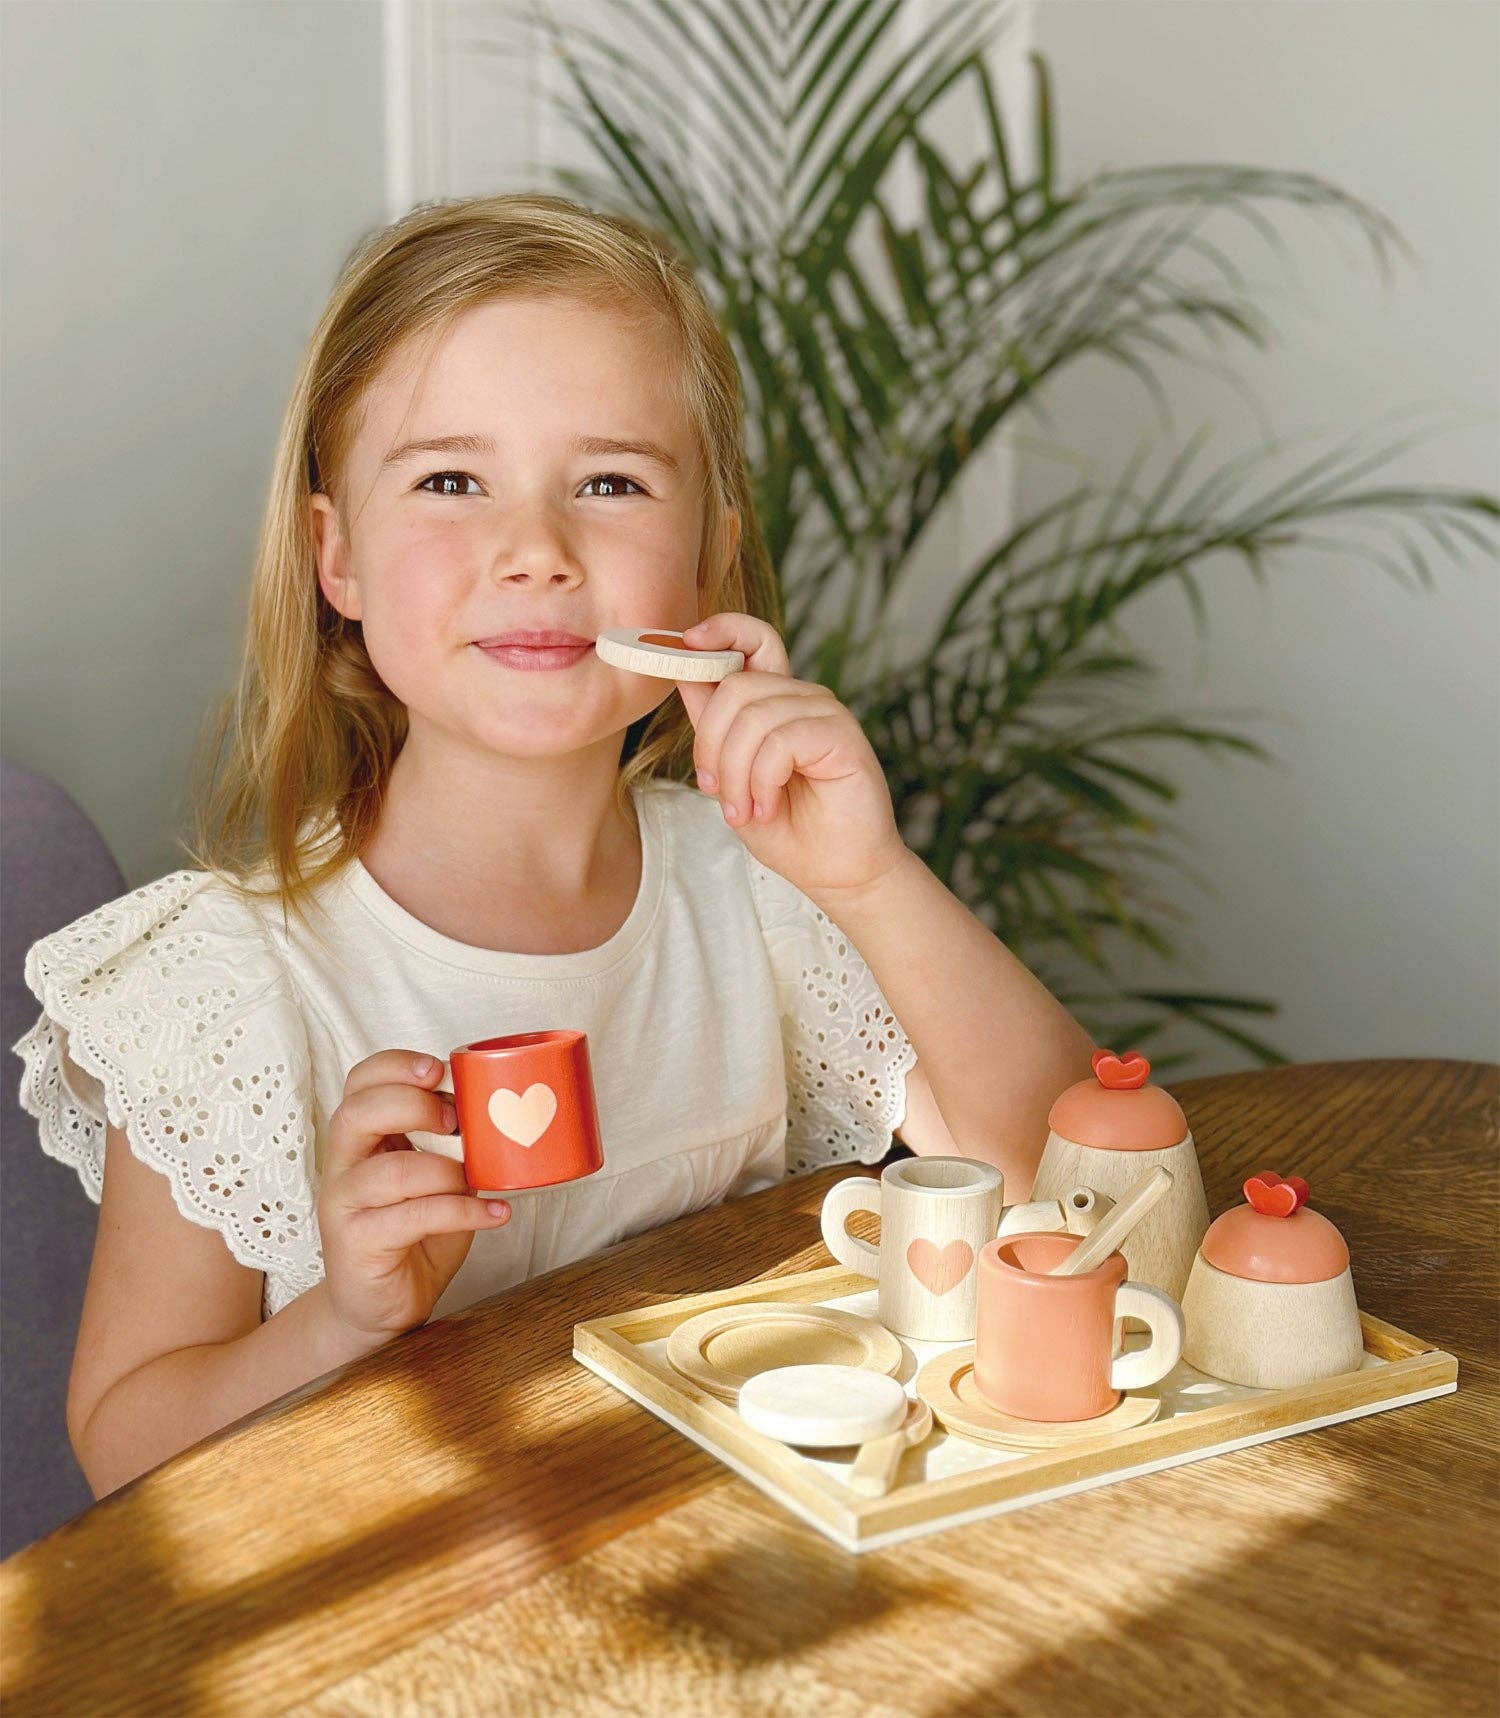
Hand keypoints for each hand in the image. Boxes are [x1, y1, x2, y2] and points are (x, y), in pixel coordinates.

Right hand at [317, 1050, 510, 1347]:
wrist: (382, 1305)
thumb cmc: (413, 1231)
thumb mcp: (434, 1177)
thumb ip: (451, 1144)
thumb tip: (502, 1110)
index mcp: (359, 1137)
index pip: (360, 1082)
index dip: (395, 1067)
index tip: (437, 1070)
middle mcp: (341, 1165)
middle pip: (357, 1114)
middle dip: (413, 1105)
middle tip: (456, 1121)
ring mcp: (344, 1206)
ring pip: (390, 1171)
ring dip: (445, 1170)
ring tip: (478, 1177)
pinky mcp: (358, 1244)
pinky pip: (413, 1218)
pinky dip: (463, 1212)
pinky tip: (495, 1213)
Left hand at [674, 613, 909, 899]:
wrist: (839, 873)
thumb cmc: (790, 830)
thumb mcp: (732, 778)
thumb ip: (713, 729)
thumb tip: (683, 673)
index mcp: (777, 701)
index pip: (753, 640)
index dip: (720, 630)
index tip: (687, 642)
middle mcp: (802, 698)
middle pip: (735, 686)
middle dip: (710, 745)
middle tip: (717, 792)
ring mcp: (826, 712)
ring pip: (753, 716)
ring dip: (736, 773)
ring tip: (744, 810)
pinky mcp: (842, 735)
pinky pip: (781, 741)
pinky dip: (762, 781)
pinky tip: (767, 807)